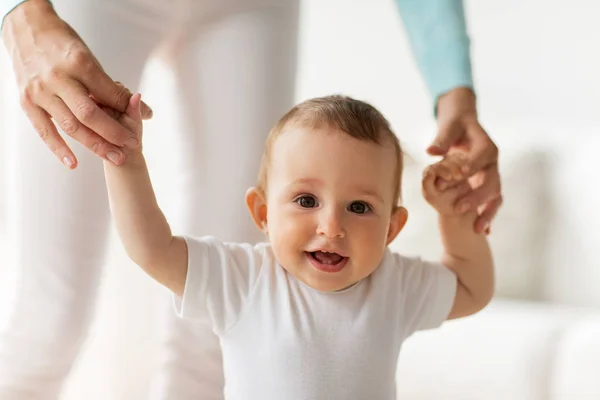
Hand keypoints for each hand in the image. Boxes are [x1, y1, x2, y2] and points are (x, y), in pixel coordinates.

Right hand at [2, 0, 152, 168]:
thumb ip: (111, 85)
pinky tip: (74, 163)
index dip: (127, 111)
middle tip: (132, 146)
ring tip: (115, 157)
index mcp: (79, 64)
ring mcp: (40, 91)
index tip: (141, 124)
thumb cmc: (62, 43)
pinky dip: (59, 149)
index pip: (108, 94)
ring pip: (71, 125)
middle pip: (90, 114)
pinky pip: (45, 130)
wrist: (26, 29)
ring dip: (95, 145)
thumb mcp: (88, 56)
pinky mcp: (26, 101)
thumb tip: (141, 105)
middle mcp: (58, 78)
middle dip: (114, 134)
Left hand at [429, 88, 501, 233]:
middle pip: (491, 181)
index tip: (459, 175)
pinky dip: (487, 217)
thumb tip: (431, 151)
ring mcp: (491, 176)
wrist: (464, 126)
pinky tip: (483, 233)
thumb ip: (441, 139)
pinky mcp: (487, 186)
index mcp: (486, 147)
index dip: (471, 166)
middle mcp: (492, 163)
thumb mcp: (449, 126)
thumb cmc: (456, 125)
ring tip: (477, 229)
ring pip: (495, 196)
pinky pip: (490, 203)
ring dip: (487, 212)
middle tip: (461, 207)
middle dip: (478, 195)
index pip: (480, 158)